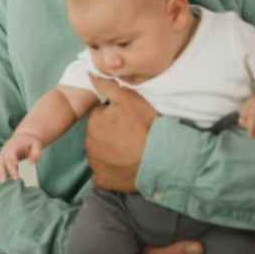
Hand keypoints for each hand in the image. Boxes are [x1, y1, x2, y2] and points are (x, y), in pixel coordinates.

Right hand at [0, 133, 40, 182]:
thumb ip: (35, 153)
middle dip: (3, 172)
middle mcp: (5, 150)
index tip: (17, 176)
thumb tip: (30, 164)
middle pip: (1, 161)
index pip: (10, 157)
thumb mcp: (36, 144)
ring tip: (2, 183)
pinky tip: (1, 181)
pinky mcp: (1, 159)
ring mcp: (2, 154)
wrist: (23, 137)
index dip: (12, 166)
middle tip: (6, 182)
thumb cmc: (30, 142)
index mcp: (13, 146)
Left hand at [85, 75, 156, 192]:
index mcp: (94, 122)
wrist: (165, 159)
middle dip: (110, 134)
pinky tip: (126, 167)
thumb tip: (89, 72)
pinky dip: (111, 171)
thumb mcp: (130, 99)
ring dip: (110, 152)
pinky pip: (103, 174)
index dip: (114, 117)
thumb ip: (107, 85)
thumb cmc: (148, 126)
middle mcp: (89, 143)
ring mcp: (95, 163)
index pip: (100, 116)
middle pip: (98, 135)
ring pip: (100, 154)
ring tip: (131, 151)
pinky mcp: (102, 180)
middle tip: (132, 136)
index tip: (128, 121)